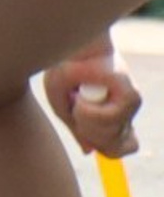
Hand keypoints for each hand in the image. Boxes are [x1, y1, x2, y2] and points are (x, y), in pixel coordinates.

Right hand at [44, 40, 142, 157]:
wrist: (71, 44)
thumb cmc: (65, 67)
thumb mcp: (64, 105)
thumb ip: (77, 128)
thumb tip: (89, 152)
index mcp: (114, 112)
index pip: (123, 146)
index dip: (107, 148)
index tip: (89, 134)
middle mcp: (126, 110)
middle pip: (116, 149)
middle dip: (91, 136)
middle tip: (77, 110)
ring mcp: (130, 104)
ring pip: (110, 136)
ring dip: (86, 122)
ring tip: (77, 101)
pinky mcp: (131, 97)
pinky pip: (109, 120)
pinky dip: (89, 113)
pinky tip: (80, 98)